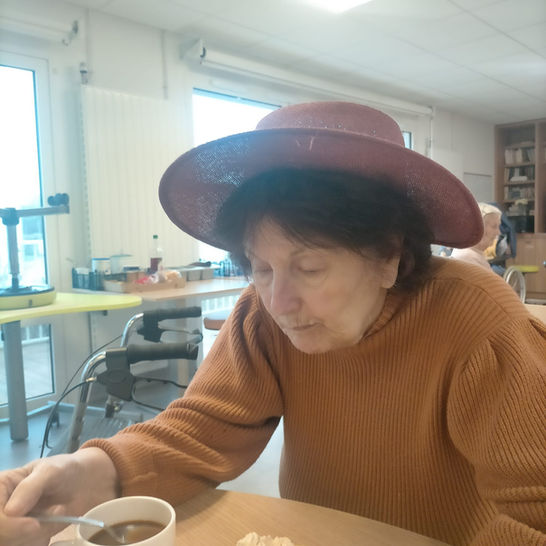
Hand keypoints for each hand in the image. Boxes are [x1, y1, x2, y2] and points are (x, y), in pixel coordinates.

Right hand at [0, 448, 119, 545]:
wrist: (81, 482)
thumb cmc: (63, 470)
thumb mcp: (50, 471)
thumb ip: (30, 488)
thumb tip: (10, 512)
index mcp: (0, 488)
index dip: (10, 526)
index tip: (35, 525)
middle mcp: (1, 508)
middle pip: (3, 536)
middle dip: (27, 533)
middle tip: (55, 514)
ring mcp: (10, 525)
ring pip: (14, 544)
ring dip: (38, 537)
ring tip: (56, 515)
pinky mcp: (21, 537)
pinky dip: (41, 541)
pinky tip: (52, 526)